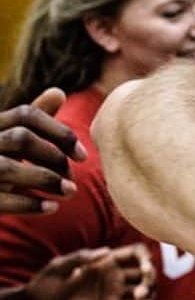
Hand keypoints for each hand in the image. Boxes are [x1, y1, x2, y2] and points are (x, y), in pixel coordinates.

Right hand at [0, 89, 86, 213]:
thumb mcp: (9, 141)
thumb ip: (31, 122)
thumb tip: (58, 92)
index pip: (26, 115)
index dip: (59, 132)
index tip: (83, 156)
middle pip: (20, 138)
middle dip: (54, 157)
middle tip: (74, 178)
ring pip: (6, 168)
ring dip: (45, 180)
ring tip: (70, 192)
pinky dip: (29, 204)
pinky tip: (52, 208)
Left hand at [28, 244, 156, 299]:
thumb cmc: (45, 284)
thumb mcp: (58, 267)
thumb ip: (80, 257)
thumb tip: (106, 251)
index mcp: (106, 260)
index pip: (135, 253)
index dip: (145, 257)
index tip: (145, 267)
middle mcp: (114, 274)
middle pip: (144, 271)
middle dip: (150, 279)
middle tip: (142, 291)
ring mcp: (114, 292)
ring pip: (143, 289)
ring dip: (149, 295)